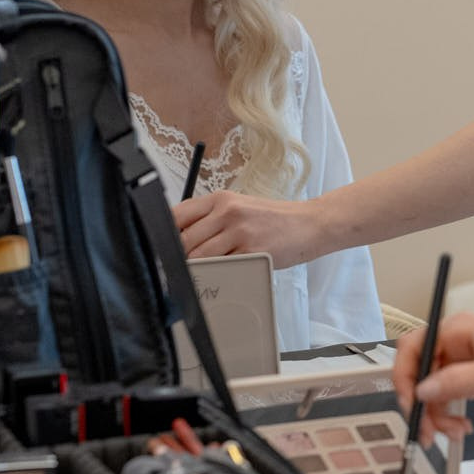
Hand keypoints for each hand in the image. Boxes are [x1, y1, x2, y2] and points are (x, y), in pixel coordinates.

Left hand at [174, 190, 327, 267]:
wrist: (311, 223)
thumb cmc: (274, 219)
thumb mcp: (240, 207)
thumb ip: (210, 218)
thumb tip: (179, 237)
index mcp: (220, 199)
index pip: (177, 215)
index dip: (164, 235)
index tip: (162, 249)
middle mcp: (228, 212)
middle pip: (184, 240)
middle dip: (178, 258)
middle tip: (178, 268)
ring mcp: (240, 232)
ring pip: (200, 257)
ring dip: (196, 270)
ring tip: (200, 274)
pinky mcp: (253, 251)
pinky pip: (224, 268)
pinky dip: (219, 275)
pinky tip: (224, 274)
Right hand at [393, 314, 473, 441]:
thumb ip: (458, 382)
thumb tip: (422, 389)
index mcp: (458, 331)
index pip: (413, 348)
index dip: (404, 377)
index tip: (411, 405)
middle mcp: (454, 343)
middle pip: (417, 373)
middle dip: (419, 404)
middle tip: (426, 432)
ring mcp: (460, 360)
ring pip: (430, 391)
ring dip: (436, 415)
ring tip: (455, 433)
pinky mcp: (469, 376)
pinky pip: (446, 397)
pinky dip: (448, 415)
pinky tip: (461, 428)